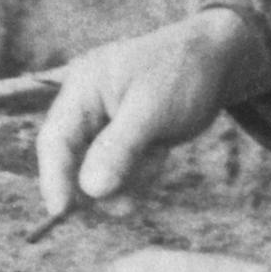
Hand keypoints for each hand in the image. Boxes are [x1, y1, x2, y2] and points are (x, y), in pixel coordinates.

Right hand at [35, 6, 264, 215]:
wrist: (218, 59)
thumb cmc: (183, 73)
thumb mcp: (151, 111)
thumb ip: (119, 149)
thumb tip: (90, 190)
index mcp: (83, 87)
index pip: (55, 139)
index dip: (53, 177)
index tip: (60, 212)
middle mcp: (88, 105)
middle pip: (73, 158)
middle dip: (96, 185)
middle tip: (123, 208)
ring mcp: (107, 122)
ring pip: (100, 170)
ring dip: (126, 180)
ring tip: (156, 158)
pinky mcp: (127, 136)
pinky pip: (122, 168)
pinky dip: (140, 171)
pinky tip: (160, 153)